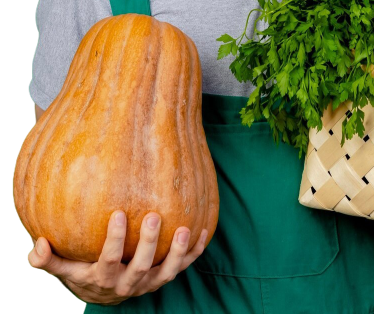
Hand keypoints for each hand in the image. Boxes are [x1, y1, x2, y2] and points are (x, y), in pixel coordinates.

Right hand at [27, 211, 207, 304]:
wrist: (102, 295)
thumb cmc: (81, 272)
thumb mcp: (63, 268)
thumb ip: (47, 260)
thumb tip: (36, 244)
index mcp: (103, 278)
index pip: (109, 260)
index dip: (114, 240)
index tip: (117, 213)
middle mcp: (128, 284)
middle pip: (141, 267)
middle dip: (148, 243)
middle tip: (153, 216)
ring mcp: (148, 283)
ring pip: (166, 272)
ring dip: (177, 253)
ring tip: (183, 228)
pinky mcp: (163, 278)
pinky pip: (183, 267)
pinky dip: (194, 253)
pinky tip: (202, 230)